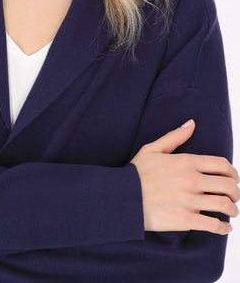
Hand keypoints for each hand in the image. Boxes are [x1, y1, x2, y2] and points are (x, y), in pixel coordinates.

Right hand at [130, 119, 239, 234]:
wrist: (122, 197)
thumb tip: (191, 123)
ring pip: (225, 205)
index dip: (233, 173)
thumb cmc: (136, 173)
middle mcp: (192, 180)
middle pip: (229, 186)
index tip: (233, 179)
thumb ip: (175, 136)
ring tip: (231, 212)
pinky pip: (214, 225)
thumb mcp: (153, 149)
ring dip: (233, 210)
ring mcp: (190, 200)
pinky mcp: (186, 219)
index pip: (222, 165)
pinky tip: (224, 228)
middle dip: (236, 192)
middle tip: (234, 197)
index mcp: (186, 161)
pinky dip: (223, 228)